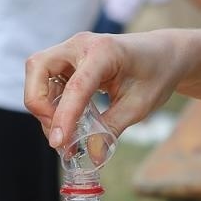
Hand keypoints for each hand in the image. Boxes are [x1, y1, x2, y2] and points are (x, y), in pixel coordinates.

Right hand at [24, 31, 186, 151]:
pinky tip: (68, 121)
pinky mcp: (67, 60)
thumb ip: (112, 129)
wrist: (163, 55)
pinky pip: (47, 80)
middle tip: (57, 132)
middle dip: (39, 103)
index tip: (58, 142)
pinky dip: (51, 103)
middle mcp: (81, 45)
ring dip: (43, 105)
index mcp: (104, 51)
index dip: (64, 115)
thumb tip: (92, 156)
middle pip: (38, 67)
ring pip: (37, 74)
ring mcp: (71, 50)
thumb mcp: (139, 106)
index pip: (76, 85)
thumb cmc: (155, 75)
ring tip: (65, 132)